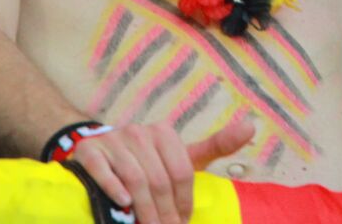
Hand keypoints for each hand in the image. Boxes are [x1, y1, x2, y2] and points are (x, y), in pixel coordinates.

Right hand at [70, 117, 254, 223]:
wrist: (100, 150)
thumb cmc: (148, 159)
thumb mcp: (180, 154)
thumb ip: (215, 145)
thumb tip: (251, 126)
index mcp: (164, 132)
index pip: (182, 172)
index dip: (183, 204)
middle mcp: (139, 132)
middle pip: (159, 180)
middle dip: (164, 214)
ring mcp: (114, 141)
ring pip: (135, 179)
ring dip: (143, 211)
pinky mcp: (90, 151)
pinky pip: (103, 171)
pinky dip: (113, 187)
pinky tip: (122, 203)